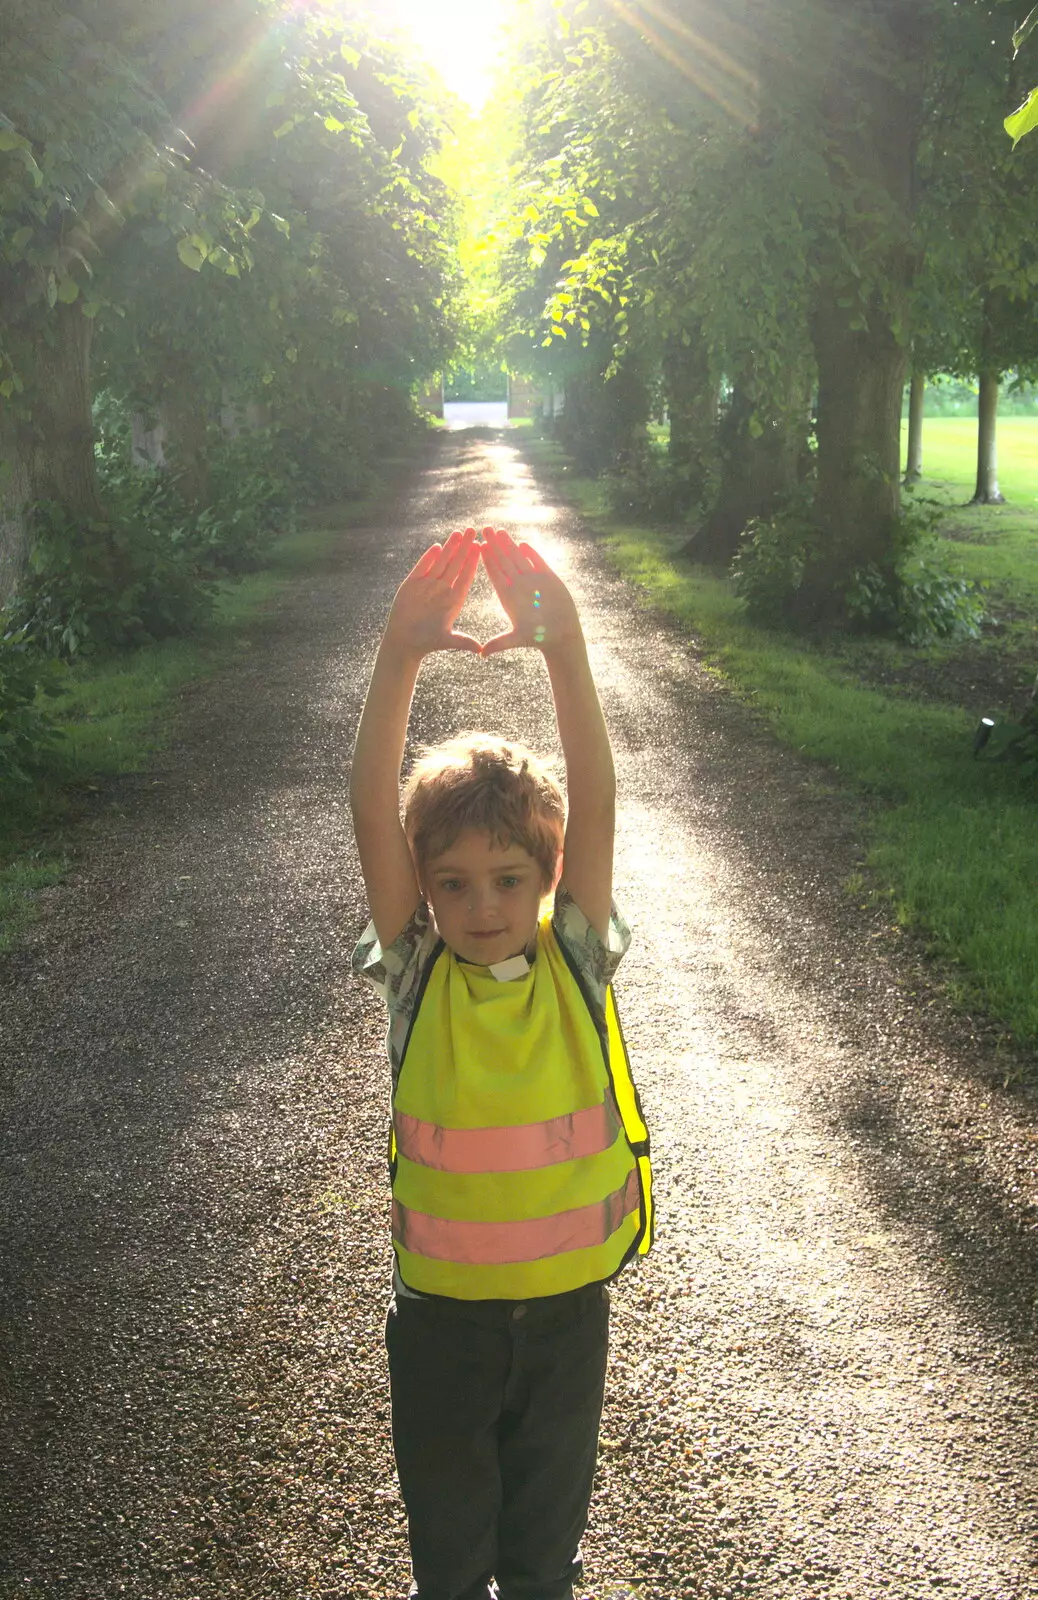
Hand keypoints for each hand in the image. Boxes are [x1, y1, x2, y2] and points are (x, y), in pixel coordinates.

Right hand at [384, 528, 482, 656]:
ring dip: (449, 548)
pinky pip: (422, 567)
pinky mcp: (412, 584)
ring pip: (441, 562)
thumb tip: (480, 649)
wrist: (404, 642)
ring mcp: (428, 585)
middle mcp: (443, 589)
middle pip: (456, 564)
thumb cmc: (426, 643)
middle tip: (474, 531)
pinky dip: (428, 557)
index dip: (473, 562)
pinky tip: (437, 547)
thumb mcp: (446, 641)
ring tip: (458, 533)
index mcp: (454, 600)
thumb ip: (462, 642)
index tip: (482, 548)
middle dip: (464, 548)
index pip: (466, 576)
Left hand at [479, 528, 581, 657]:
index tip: (478, 546)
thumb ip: (500, 643)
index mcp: (508, 597)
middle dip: (495, 545)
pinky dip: (531, 554)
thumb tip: (481, 654)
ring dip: (510, 545)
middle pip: (504, 562)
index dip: (487, 560)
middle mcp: (519, 586)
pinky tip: (523, 544)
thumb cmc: (539, 639)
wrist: (561, 635)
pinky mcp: (548, 579)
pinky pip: (538, 563)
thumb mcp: (517, 639)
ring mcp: (533, 581)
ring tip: (500, 531)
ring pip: (519, 559)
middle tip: (484, 529)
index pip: (495, 574)